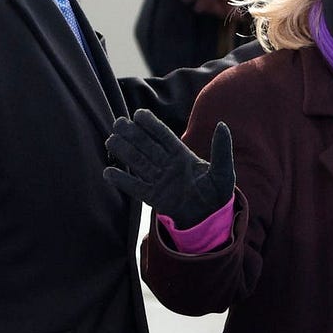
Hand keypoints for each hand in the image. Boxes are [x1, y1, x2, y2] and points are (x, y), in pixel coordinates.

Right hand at [104, 109, 234, 227]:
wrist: (211, 218)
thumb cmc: (217, 193)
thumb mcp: (224, 172)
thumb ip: (222, 150)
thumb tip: (222, 125)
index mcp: (183, 155)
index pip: (164, 136)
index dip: (151, 125)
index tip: (139, 114)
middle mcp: (168, 165)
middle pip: (147, 146)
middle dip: (132, 134)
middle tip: (118, 123)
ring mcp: (159, 181)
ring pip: (138, 163)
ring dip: (124, 152)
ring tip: (111, 141)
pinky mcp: (154, 198)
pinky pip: (136, 187)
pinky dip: (123, 180)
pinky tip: (108, 172)